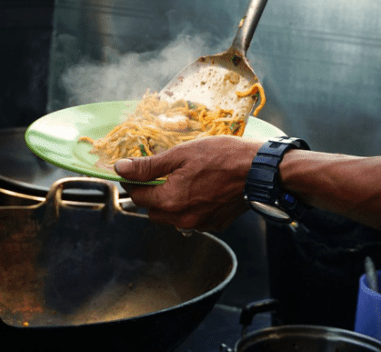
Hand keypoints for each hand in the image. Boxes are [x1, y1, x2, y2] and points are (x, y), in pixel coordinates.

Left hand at [115, 135, 263, 231]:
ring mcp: (200, 225)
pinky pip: (191, 220)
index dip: (133, 181)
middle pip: (153, 210)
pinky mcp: (214, 225)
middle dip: (152, 194)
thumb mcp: (181, 154)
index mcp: (171, 201)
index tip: (136, 171)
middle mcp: (182, 219)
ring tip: (185, 181)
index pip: (137, 196)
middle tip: (164, 174)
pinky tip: (202, 190)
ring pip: (172, 217)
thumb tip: (120, 168)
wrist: (259, 171)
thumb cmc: (223, 157)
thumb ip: (148, 166)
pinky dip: (190, 208)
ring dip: (171, 202)